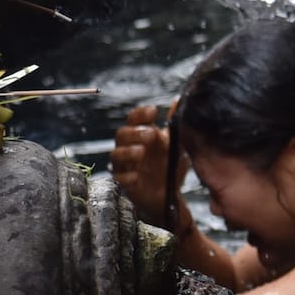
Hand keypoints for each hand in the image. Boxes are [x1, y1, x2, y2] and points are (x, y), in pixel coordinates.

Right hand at [109, 103, 189, 232]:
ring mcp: (125, 166)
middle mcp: (130, 148)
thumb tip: (178, 99)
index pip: (133, 118)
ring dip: (127, 152)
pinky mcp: (125, 184)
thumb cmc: (170, 166)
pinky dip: (127, 177)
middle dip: (134, 132)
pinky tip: (137, 177)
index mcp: (141, 135)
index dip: (140, 114)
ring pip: (116, 155)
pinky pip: (119, 179)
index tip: (153, 112)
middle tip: (151, 135)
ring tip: (141, 152)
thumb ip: (174, 125)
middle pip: (122, 134)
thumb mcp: (176, 145)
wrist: (171, 195)